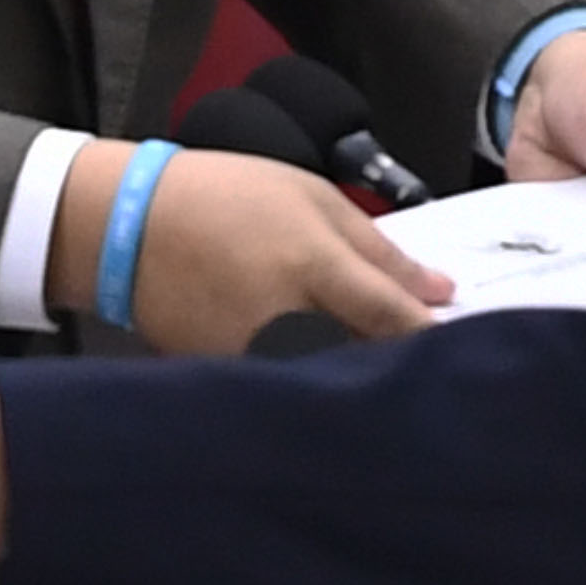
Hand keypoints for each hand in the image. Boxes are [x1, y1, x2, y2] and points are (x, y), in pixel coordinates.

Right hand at [49, 141, 447, 352]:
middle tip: (422, 361)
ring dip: (354, 378)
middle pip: (365, 362)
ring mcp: (254, 355)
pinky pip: (285, 388)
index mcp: (314, 265)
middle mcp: (287, 319)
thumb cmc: (225, 198)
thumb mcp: (309, 196)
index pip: (391, 318)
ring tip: (362, 360)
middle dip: (395, 364)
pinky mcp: (226, 377)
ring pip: (326, 381)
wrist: (129, 226)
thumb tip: (437, 289)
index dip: (429, 336)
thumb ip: (377, 248)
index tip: (456, 342)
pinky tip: (313, 364)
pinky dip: (308, 383)